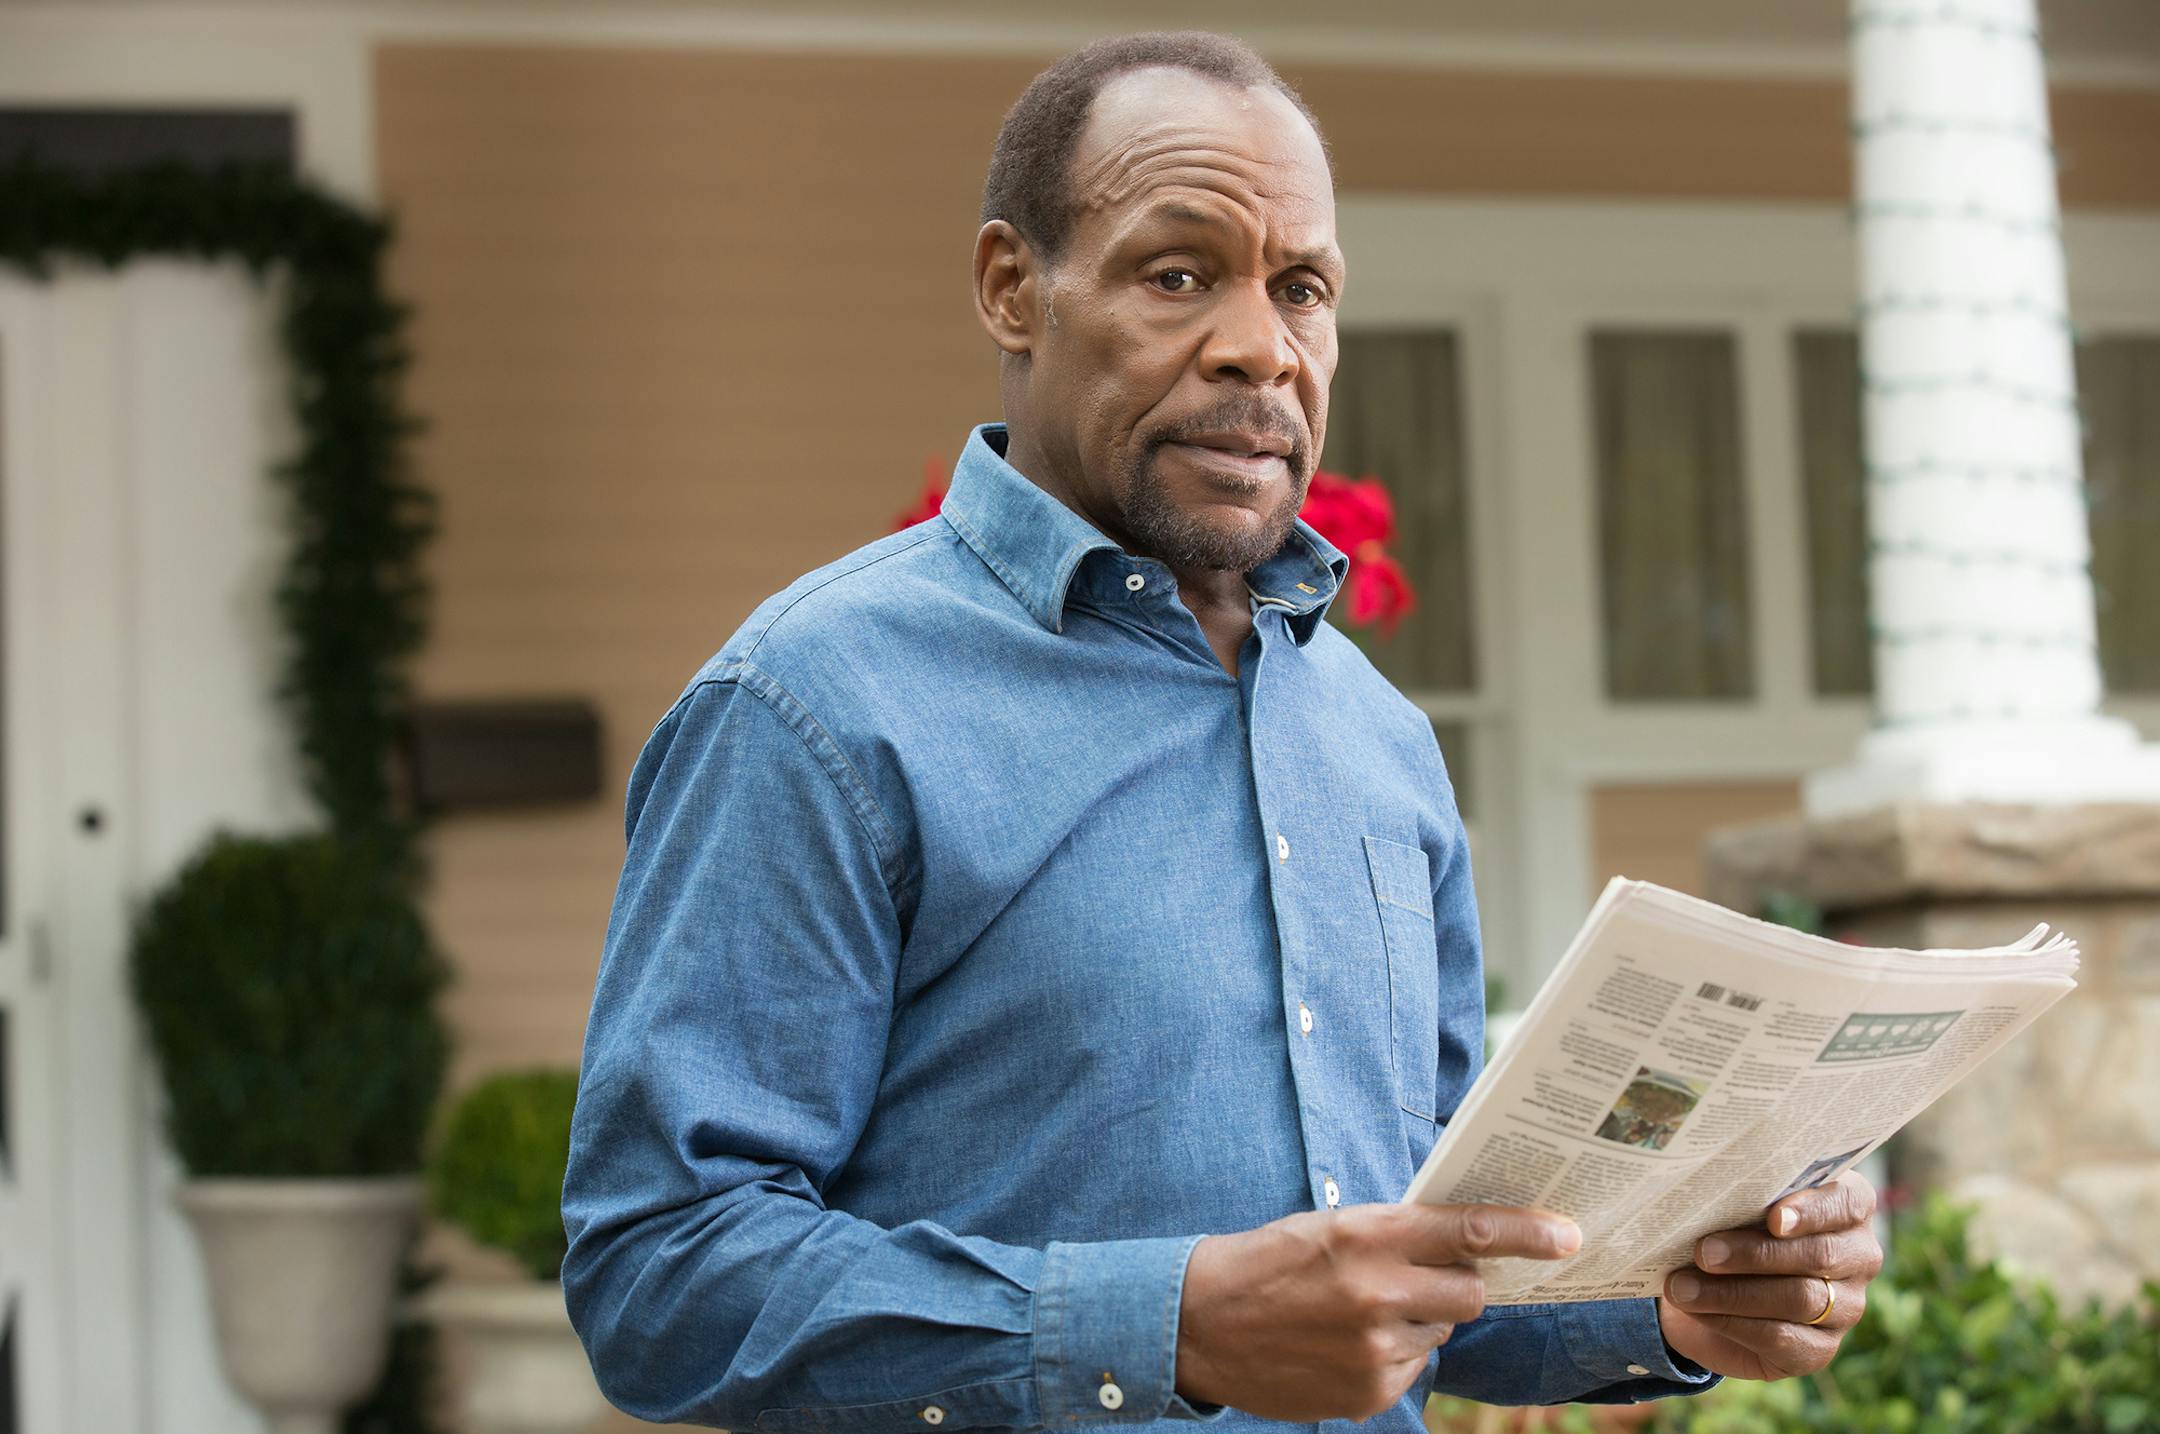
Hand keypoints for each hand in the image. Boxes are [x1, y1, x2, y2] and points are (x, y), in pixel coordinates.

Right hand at [1174, 1203, 1580, 1420]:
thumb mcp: (1331, 1226)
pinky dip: (1393, 1354)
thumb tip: (1466, 1242)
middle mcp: (1378, 1292)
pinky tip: (1344, 1344)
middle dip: (1457, 1283)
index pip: (1469, 1229)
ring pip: (1441, 1329)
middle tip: (1417, 1277)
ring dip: (1418, 1319)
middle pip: (1470, 1291)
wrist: (1200, 1323)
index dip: (1527, 1232)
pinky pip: (1414, 1367)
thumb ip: (1396, 1233)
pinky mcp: (1370, 1391)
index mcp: (1369, 1235)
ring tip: (1357, 1312)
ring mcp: (1376, 1348)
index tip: (1567, 1234)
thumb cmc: (1268, 1262)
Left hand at [1656, 1170, 1883, 1380]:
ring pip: (1799, 1299)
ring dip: (1733, 1293)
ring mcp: (1847, 1307)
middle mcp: (1859, 1257)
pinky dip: (1731, 1322)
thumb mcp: (1738, 1205)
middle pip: (1820, 1255)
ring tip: (1682, 1286)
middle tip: (1704, 1252)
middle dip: (1756, 1254)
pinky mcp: (1820, 1348)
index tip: (1773, 1218)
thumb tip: (1707, 1197)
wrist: (1711, 1291)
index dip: (1813, 1211)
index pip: (1849, 1203)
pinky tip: (1697, 1310)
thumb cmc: (1731, 1230)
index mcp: (1848, 1209)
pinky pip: (1781, 1337)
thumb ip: (1742, 1197)